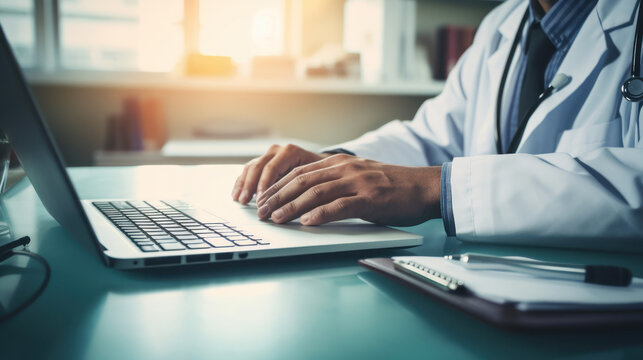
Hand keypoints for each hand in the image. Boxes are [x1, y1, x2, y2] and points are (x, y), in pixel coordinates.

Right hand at [231, 144, 331, 203]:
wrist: (322, 165)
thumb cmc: (321, 174)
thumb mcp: (316, 178)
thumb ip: (302, 187)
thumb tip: (290, 205)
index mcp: (290, 152)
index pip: (272, 168)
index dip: (264, 185)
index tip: (260, 200)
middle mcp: (278, 151)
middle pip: (259, 167)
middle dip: (251, 186)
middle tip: (245, 202)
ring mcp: (269, 156)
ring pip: (251, 168)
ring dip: (243, 185)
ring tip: (239, 200)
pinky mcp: (264, 163)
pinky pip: (249, 171)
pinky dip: (242, 183)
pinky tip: (237, 195)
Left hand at [255, 154, 441, 225]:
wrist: (424, 187)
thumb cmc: (392, 186)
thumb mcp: (359, 177)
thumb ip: (335, 183)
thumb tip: (307, 200)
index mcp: (339, 162)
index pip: (299, 172)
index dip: (277, 186)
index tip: (262, 199)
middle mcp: (345, 168)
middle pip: (302, 181)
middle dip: (277, 197)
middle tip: (261, 212)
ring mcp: (357, 182)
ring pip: (316, 192)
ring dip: (291, 206)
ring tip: (276, 219)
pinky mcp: (370, 198)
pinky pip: (340, 206)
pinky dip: (321, 214)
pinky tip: (307, 222)